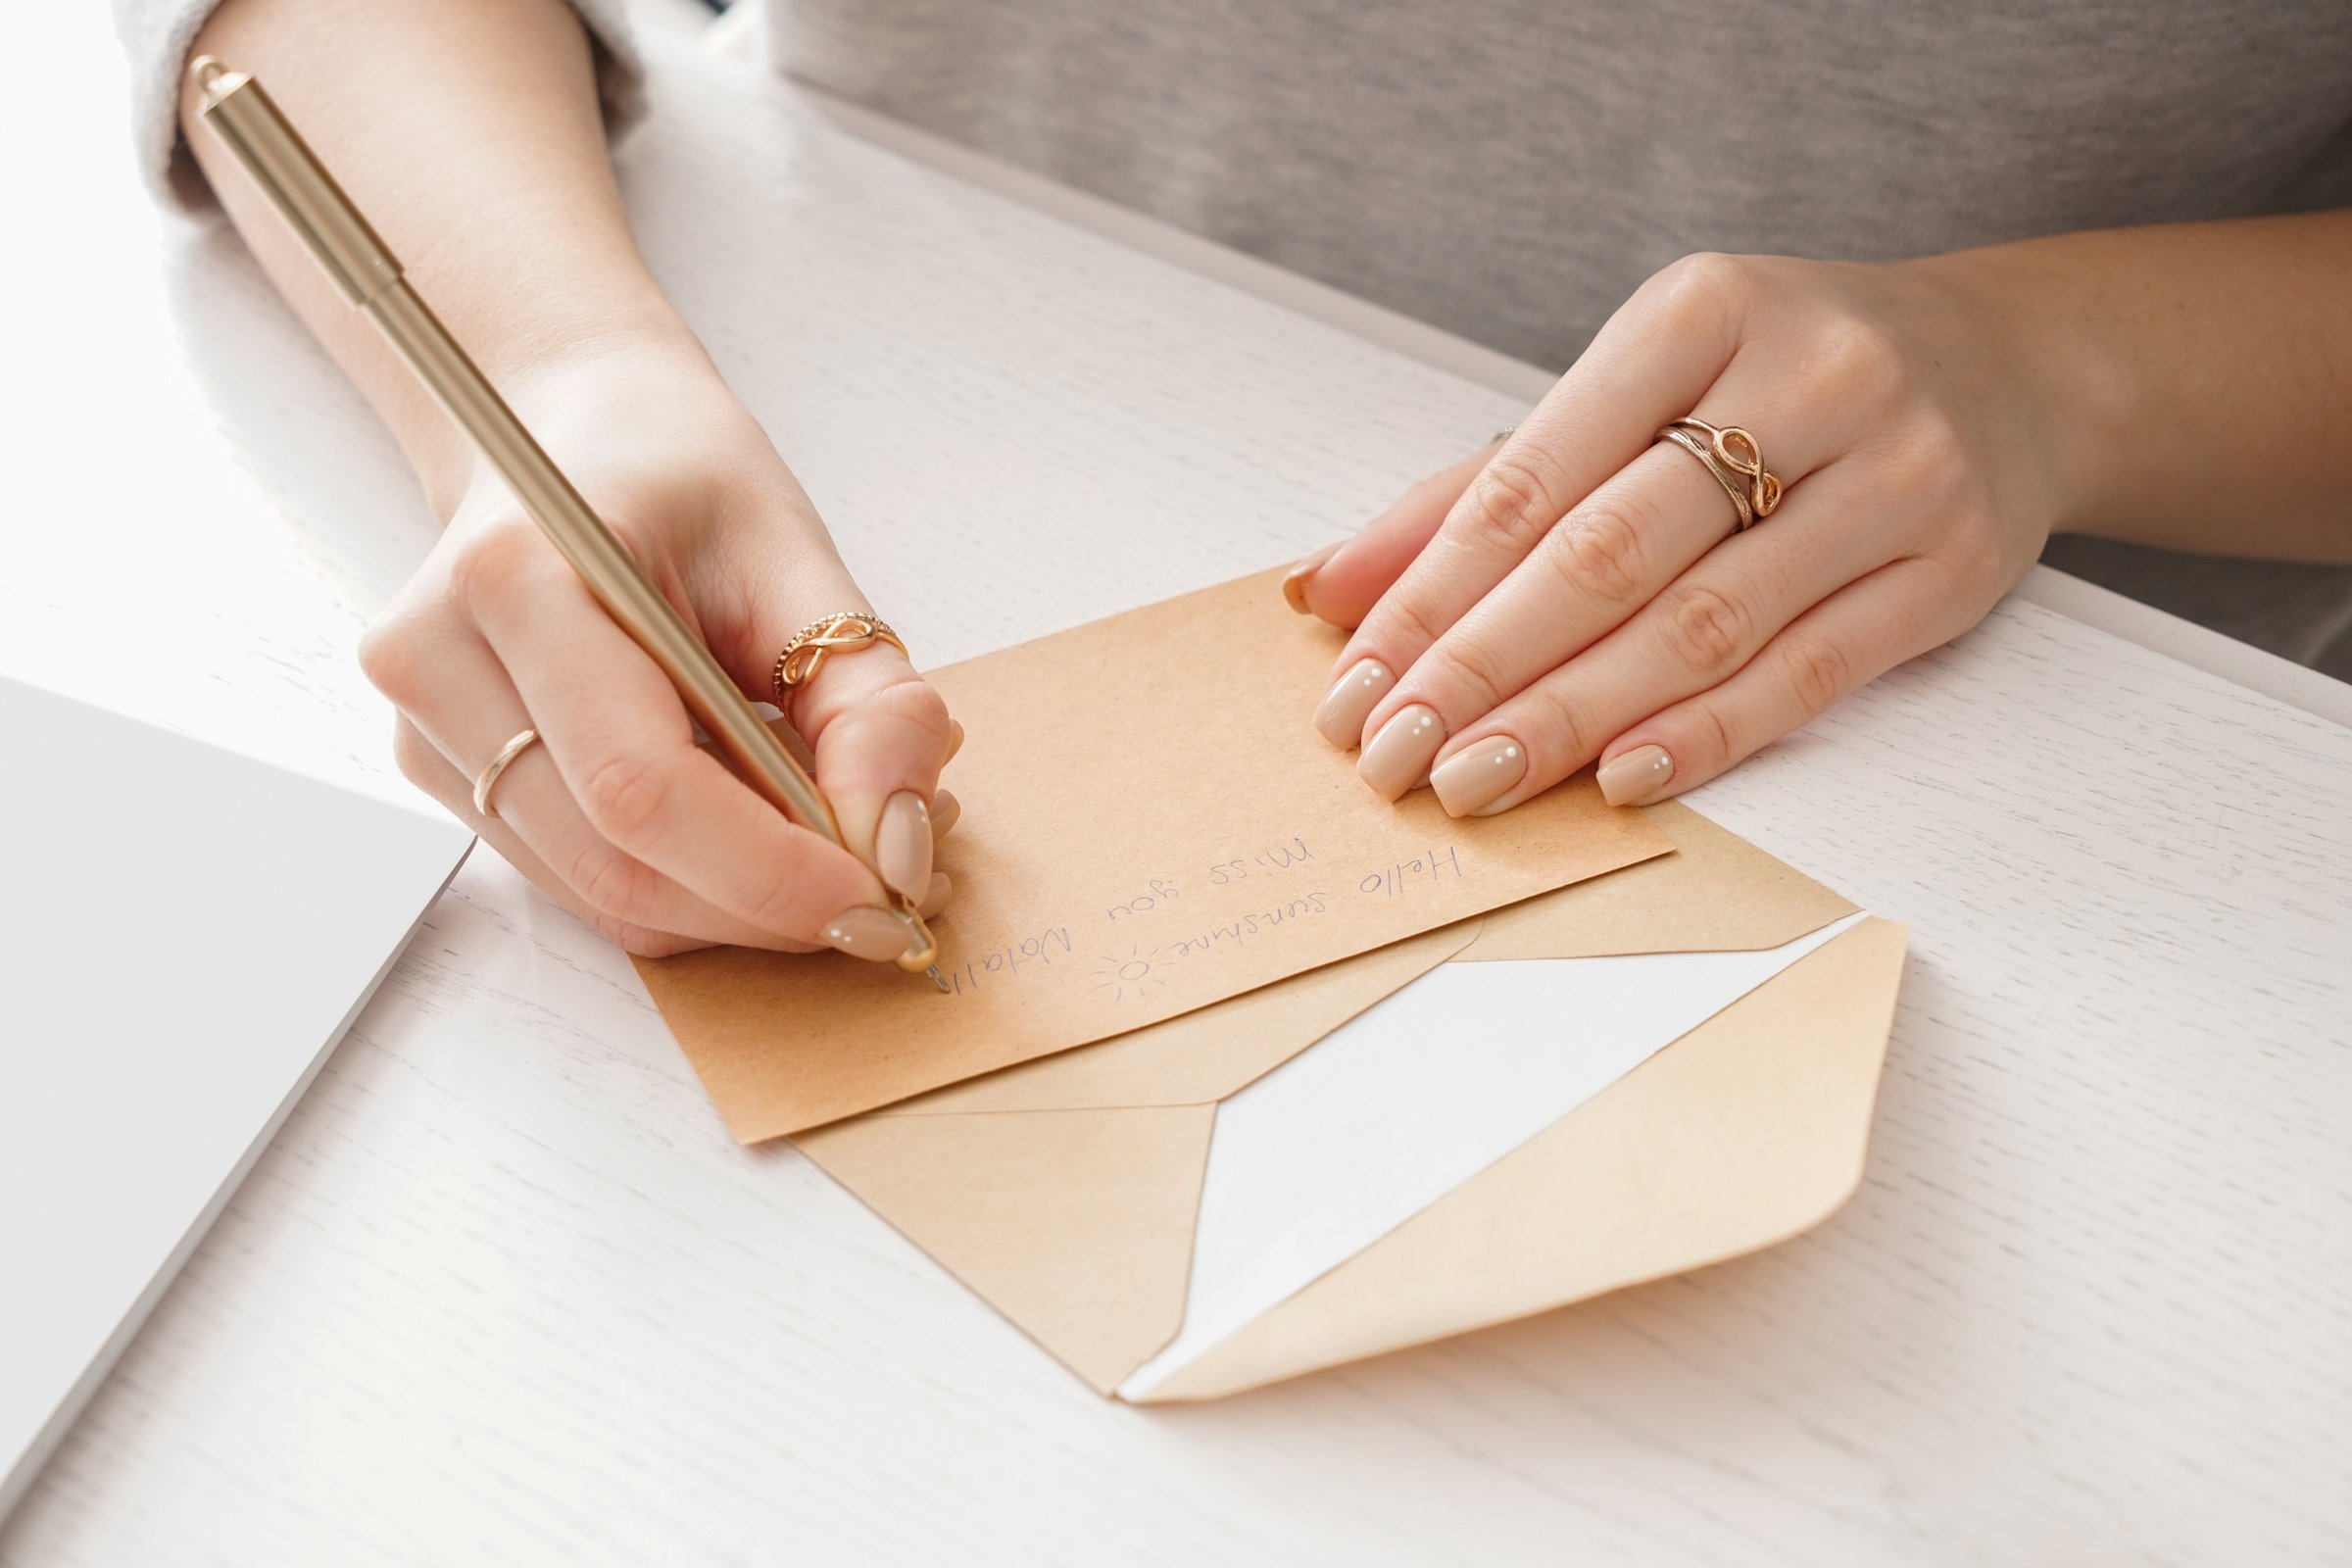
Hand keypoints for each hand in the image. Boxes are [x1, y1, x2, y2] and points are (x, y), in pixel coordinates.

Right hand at [359, 340, 957, 958]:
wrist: (571, 439)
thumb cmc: (679, 481)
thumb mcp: (798, 558)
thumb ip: (866, 702)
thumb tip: (897, 848)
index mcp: (519, 575)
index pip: (640, 785)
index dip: (769, 870)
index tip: (879, 900)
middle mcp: (438, 659)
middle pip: (617, 862)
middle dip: (766, 903)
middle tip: (882, 891)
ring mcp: (425, 728)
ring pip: (603, 895)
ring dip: (736, 905)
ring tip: (832, 842)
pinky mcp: (444, 775)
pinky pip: (584, 883)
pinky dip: (690, 885)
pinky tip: (755, 827)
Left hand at [1287, 251, 2071, 812]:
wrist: (2011, 366)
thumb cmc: (1780, 382)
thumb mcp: (1640, 387)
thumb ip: (1484, 486)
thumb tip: (1329, 589)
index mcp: (1701, 310)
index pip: (1533, 474)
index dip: (1431, 592)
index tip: (1356, 684)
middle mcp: (1809, 377)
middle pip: (1609, 554)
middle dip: (1482, 667)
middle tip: (1395, 755)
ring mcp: (1896, 473)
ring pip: (1702, 624)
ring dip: (1572, 717)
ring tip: (1475, 781)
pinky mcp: (1955, 569)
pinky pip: (1809, 674)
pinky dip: (1706, 735)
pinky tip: (1617, 778)